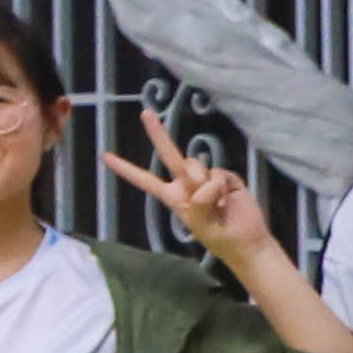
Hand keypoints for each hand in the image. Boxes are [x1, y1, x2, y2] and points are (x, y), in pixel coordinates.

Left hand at [99, 103, 274, 263]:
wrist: (247, 240)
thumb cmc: (219, 236)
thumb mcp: (200, 224)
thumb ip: (197, 204)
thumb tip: (203, 184)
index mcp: (173, 196)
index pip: (145, 180)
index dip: (126, 169)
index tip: (105, 156)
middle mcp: (186, 183)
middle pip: (169, 155)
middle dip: (157, 133)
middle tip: (145, 112)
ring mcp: (206, 177)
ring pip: (196, 166)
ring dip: (206, 185)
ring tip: (218, 204)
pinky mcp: (225, 176)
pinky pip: (218, 174)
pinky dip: (223, 187)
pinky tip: (229, 199)